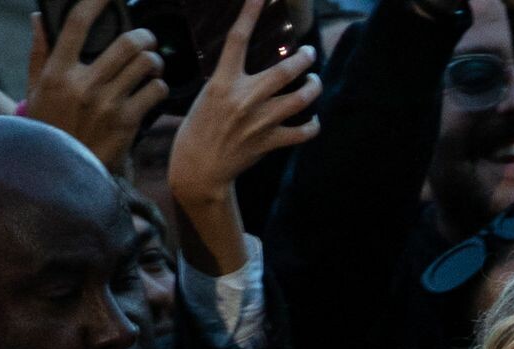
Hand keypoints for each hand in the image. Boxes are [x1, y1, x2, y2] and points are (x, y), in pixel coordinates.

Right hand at [24, 0, 167, 172]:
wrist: (61, 172)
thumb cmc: (49, 126)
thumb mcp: (37, 89)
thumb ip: (40, 52)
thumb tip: (39, 18)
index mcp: (58, 71)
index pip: (76, 24)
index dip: (95, 2)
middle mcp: (83, 84)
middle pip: (126, 43)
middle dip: (144, 36)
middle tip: (147, 39)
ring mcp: (107, 103)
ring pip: (146, 65)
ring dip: (155, 61)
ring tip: (153, 65)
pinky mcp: (127, 123)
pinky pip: (156, 91)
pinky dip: (160, 87)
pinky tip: (154, 90)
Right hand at [169, 0, 319, 273]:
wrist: (199, 169)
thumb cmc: (197, 130)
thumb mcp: (206, 97)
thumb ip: (229, 81)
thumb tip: (246, 67)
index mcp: (222, 83)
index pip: (236, 40)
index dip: (249, 14)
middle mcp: (243, 99)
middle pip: (285, 71)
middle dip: (303, 59)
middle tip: (309, 52)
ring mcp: (259, 122)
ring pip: (300, 99)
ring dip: (313, 87)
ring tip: (315, 81)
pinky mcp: (270, 142)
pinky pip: (303, 131)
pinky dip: (313, 125)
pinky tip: (313, 119)